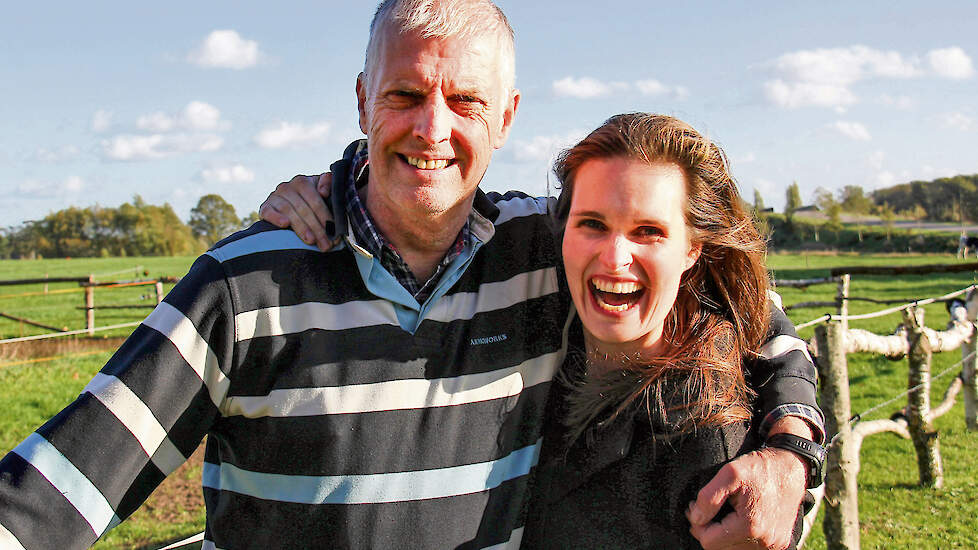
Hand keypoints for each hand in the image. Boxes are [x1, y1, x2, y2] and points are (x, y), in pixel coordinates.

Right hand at [259, 173, 335, 250]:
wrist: (290, 206)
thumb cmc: (311, 201)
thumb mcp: (323, 192)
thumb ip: (328, 184)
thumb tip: (323, 191)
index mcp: (303, 182)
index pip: (315, 200)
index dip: (325, 216)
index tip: (334, 232)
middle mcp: (287, 187)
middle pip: (303, 208)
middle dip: (317, 228)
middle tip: (325, 244)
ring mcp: (275, 197)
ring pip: (288, 211)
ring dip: (301, 227)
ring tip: (311, 240)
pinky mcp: (265, 207)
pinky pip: (268, 211)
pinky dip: (276, 217)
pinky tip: (285, 224)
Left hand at [686, 447, 805, 549]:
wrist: (791, 467)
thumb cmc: (760, 468)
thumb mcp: (730, 473)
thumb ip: (709, 497)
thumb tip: (697, 518)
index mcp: (750, 527)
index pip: (709, 542)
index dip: (697, 524)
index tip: (695, 506)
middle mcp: (765, 542)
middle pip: (720, 548)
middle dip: (708, 529)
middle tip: (703, 508)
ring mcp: (773, 545)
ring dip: (722, 534)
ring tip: (720, 512)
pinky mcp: (779, 543)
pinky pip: (748, 547)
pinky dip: (737, 536)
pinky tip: (734, 519)